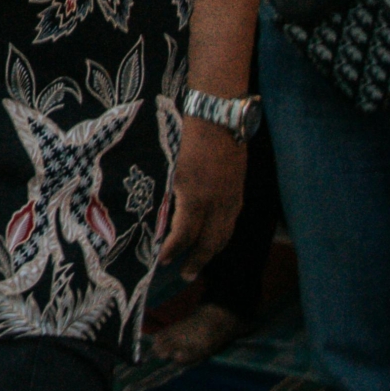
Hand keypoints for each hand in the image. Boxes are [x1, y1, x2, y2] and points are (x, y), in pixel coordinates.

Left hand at [159, 113, 245, 280]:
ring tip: (198, 264)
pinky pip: (232, 222)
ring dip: (211, 252)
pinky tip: (213, 239)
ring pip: (224, 235)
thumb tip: (151, 216)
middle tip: (184, 275)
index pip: (184, 235)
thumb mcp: (166, 164)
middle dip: (196, 261)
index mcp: (195, 196)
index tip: (159, 259)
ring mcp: (232, 197)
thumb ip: (162, 192)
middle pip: (209, 242)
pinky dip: (221, 236)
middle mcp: (218, 202)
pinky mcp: (238, 190)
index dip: (172, 250)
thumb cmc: (184, 135)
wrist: (217, 115)